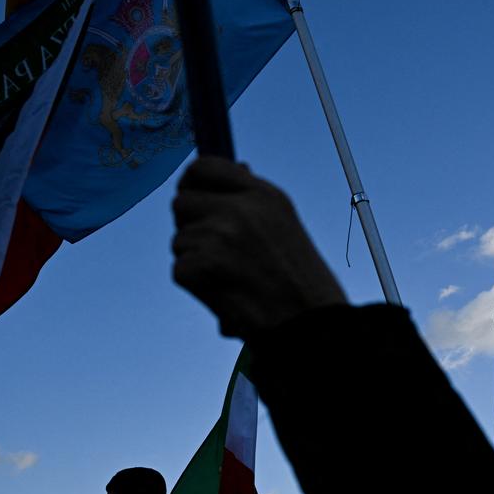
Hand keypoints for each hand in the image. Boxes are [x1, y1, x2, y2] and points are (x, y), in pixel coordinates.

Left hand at [172, 157, 346, 338]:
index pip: (205, 168)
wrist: (312, 325)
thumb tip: (234, 170)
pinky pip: (180, 270)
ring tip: (233, 281)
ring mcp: (221, 233)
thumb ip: (252, 203)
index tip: (191, 197)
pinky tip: (228, 296)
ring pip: (180, 241)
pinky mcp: (204, 262)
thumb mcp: (285, 228)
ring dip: (197, 263)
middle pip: (182, 203)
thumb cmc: (300, 285)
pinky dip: (198, 288)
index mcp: (264, 195)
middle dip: (190, 227)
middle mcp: (241, 207)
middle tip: (214, 253)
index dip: (190, 183)